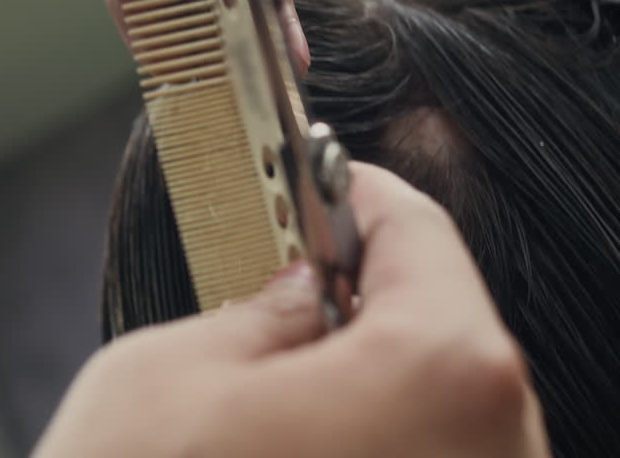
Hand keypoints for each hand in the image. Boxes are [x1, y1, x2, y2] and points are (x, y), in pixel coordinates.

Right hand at [34, 163, 550, 457]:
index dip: (359, 196)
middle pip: (450, 333)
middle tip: (299, 289)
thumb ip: (259, 311)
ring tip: (288, 396)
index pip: (421, 233)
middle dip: (373, 300)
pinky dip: (384, 457)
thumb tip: (302, 298)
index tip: (324, 189)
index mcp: (445, 375)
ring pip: (448, 420)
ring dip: (380, 390)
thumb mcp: (169, 374)